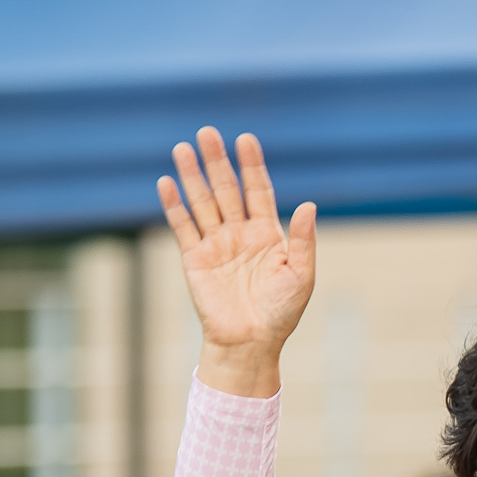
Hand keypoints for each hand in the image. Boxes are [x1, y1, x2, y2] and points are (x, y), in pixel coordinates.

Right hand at [158, 128, 316, 396]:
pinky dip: (174, 205)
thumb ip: (304, 241)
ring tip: (183, 147)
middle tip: (207, 132)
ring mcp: (216, 245)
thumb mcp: (301, 276)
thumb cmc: (280, 314)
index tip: (245, 138)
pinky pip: (183, 227)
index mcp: (267, 234)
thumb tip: (310, 205)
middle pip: (227, 189)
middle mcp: (240, 234)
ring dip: (192, 175)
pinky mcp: (195, 259)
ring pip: (202, 202)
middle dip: (217, 161)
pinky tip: (167, 182)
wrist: (250, 344)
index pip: (258, 190)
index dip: (251, 165)